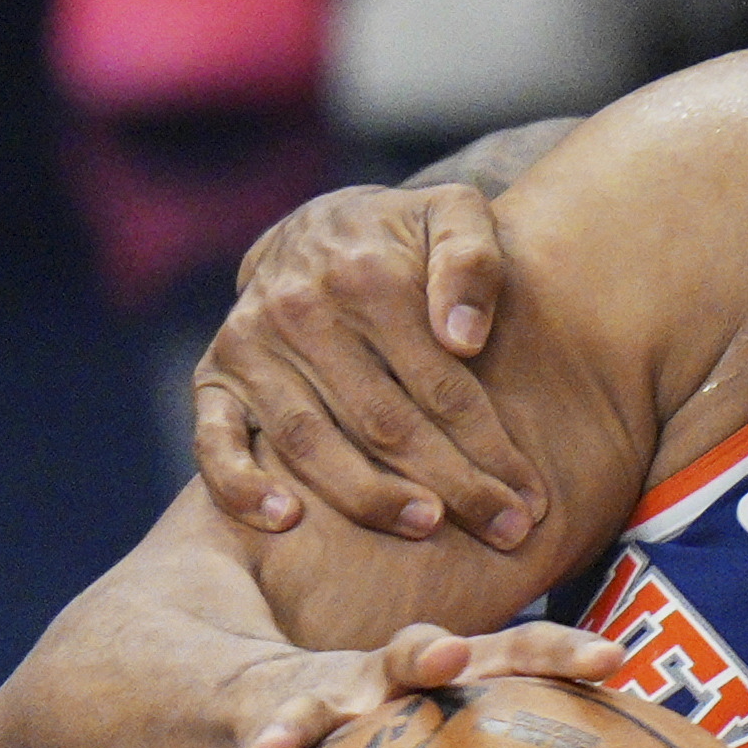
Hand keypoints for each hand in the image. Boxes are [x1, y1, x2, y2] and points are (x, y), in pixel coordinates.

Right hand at [175, 621, 626, 747]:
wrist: (274, 702)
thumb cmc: (411, 740)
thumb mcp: (469, 747)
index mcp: (445, 674)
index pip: (517, 649)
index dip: (563, 649)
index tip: (613, 657)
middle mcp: (380, 681)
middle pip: (409, 658)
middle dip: (430, 654)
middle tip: (449, 655)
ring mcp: (311, 713)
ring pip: (301, 716)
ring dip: (291, 728)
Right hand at [193, 179, 541, 546]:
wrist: (318, 224)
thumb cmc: (406, 235)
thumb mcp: (453, 215)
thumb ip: (471, 260)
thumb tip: (465, 336)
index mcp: (367, 275)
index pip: (440, 384)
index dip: (490, 447)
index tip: (532, 498)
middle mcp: (300, 311)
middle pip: (385, 422)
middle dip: (452, 485)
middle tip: (506, 532)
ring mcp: (251, 347)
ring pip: (311, 443)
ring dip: (369, 497)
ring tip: (426, 528)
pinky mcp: (215, 377)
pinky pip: (216, 441)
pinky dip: (242, 486)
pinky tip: (286, 523)